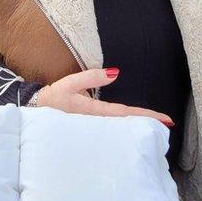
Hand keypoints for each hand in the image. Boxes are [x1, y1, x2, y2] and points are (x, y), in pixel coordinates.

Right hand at [33, 68, 173, 126]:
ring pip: (121, 127)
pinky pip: (113, 127)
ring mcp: (95, 127)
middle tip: (167, 124)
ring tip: (154, 124)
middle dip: (147, 124)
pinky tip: (131, 125)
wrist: (35, 110)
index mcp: (95, 113)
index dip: (147, 116)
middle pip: (128, 124)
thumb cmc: (52, 98)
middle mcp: (98, 123)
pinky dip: (125, 124)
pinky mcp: (91, 126)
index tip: (165, 119)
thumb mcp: (69, 84)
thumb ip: (91, 77)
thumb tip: (115, 73)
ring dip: (137, 124)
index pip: (127, 114)